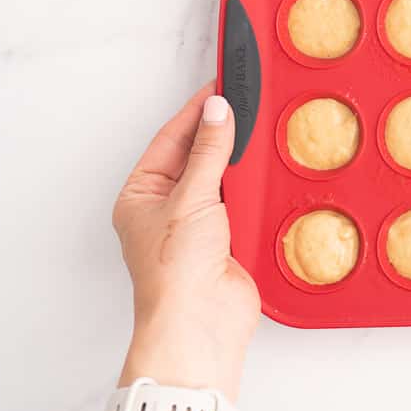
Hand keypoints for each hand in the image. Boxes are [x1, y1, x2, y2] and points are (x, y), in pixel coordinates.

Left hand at [111, 82, 258, 401]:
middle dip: (222, 134)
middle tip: (247, 103)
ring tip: (259, 133)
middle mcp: (168, 208)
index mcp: (142, 194)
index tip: (222, 87)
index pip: (172, 139)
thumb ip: (209, 152)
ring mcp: (200, 225)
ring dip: (240, 163)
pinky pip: (245, 203)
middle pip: (199, 156)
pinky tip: (268, 173)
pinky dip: (256, 189)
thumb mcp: (190, 198)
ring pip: (224, 179)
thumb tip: (218, 112)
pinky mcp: (230, 240)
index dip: (198, 112)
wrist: (200, 322)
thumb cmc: (175, 271)